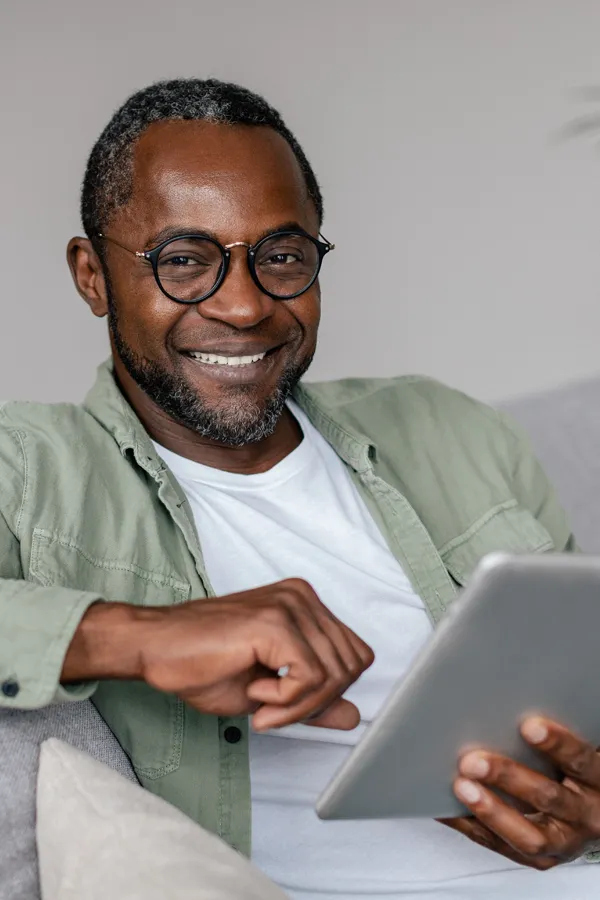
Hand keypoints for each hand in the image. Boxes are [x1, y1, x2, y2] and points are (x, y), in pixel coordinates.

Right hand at [65, 579, 373, 731]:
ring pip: (335, 674)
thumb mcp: (269, 691)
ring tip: (261, 701)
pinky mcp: (275, 622)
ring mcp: (290, 604)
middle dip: (317, 702)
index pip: (355, 655)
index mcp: (305, 605)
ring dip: (299, 705)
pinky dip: (287, 701)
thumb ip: (314, 699)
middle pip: (352, 665)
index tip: (288, 703)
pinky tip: (255, 692)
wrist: (153, 647)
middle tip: (272, 708)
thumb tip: (355, 716)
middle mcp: (303, 597)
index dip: (329, 692)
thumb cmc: (199, 663)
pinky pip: (311, 678)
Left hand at [440, 717, 599, 868]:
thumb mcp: (583, 751)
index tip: (529, 726)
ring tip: (462, 787)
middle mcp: (587, 816)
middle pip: (549, 798)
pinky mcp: (543, 859)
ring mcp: (566, 842)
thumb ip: (561, 736)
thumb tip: (520, 700)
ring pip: (529, 835)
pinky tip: (451, 810)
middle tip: (474, 761)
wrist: (597, 814)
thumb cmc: (582, 773)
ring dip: (491, 810)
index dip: (557, 744)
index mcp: (599, 781)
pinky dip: (474, 828)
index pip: (580, 762)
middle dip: (508, 777)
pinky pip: (504, 847)